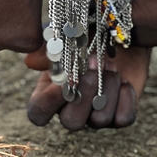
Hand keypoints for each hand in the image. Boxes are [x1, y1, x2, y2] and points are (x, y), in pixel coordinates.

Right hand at [24, 0, 156, 129]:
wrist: (115, 34)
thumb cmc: (83, 35)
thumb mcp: (64, 38)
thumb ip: (47, 50)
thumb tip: (31, 62)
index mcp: (49, 92)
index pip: (38, 114)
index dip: (48, 103)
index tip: (64, 79)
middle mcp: (70, 109)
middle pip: (71, 122)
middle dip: (85, 93)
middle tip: (94, 62)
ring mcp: (95, 114)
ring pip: (99, 121)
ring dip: (107, 88)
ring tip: (111, 64)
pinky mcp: (119, 114)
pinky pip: (122, 120)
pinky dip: (124, 98)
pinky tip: (123, 79)